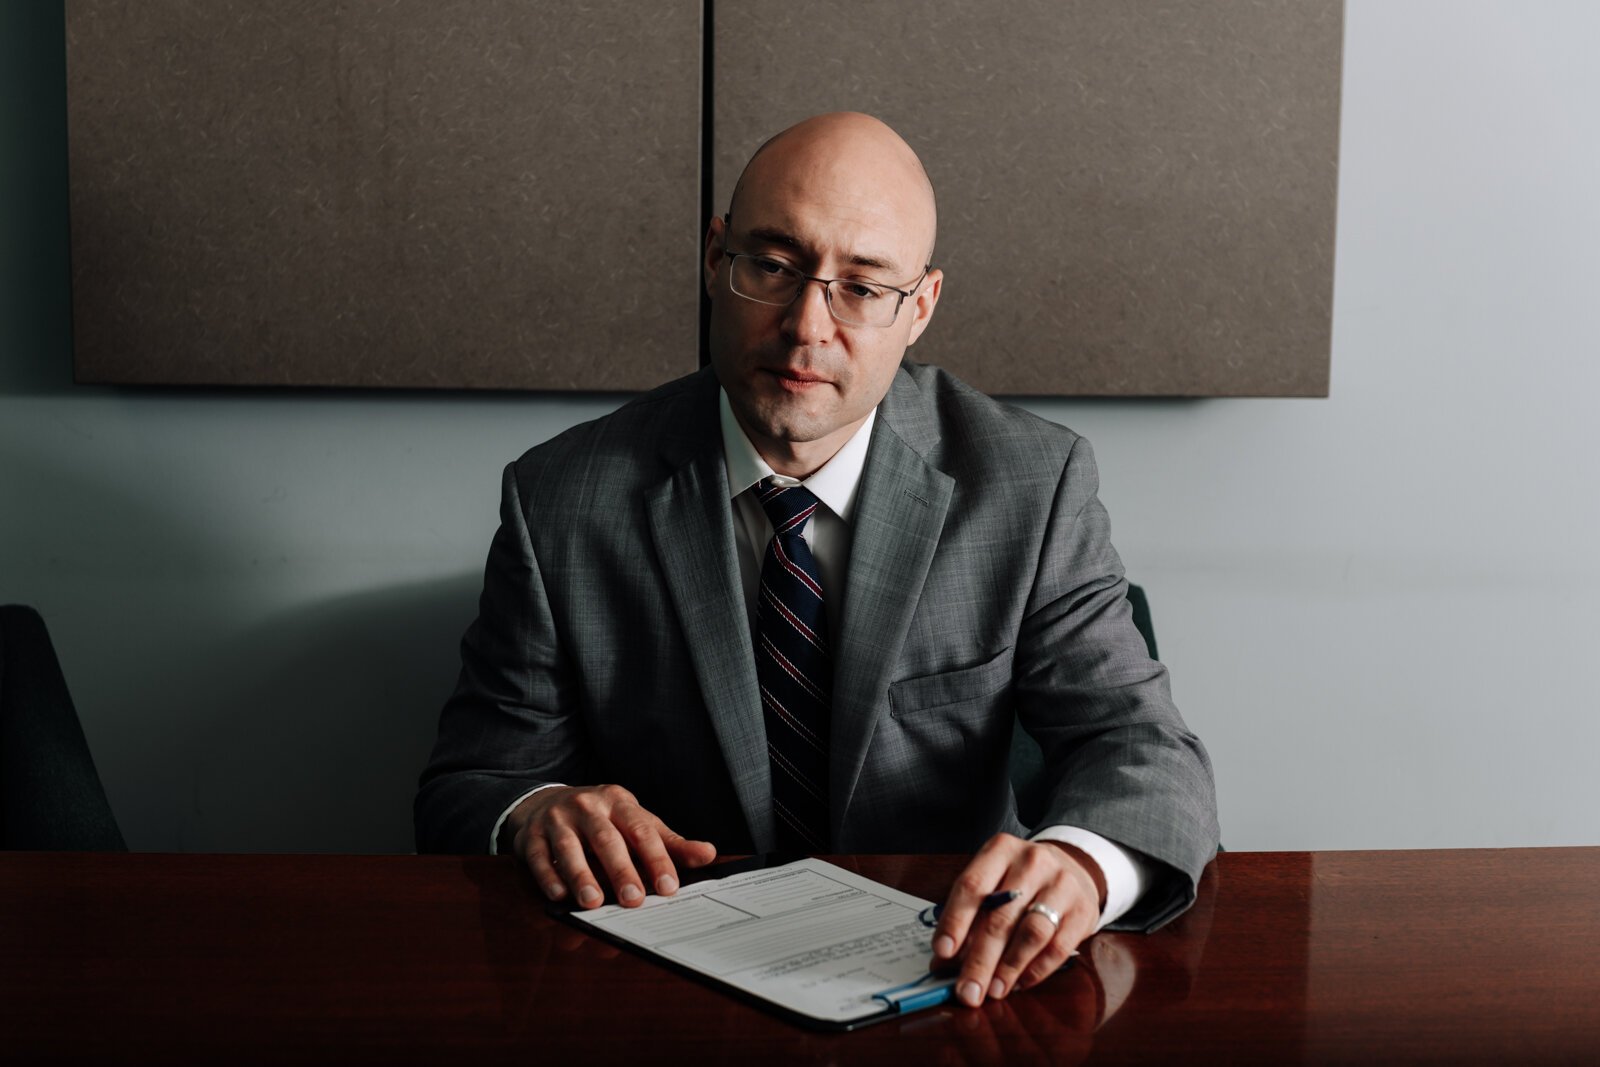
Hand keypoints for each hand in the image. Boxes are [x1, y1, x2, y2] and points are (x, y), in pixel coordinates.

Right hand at [506, 784, 716, 908]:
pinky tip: (559, 896)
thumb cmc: (601, 820)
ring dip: (581, 875)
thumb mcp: (635, 823)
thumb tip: (709, 854)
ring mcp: (556, 820)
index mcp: (618, 802)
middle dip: (620, 870)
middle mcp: (587, 807)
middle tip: (633, 900)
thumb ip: (669, 843)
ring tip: (593, 902)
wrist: (546, 802)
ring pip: (568, 848)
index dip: (656, 859)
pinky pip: (537, 857)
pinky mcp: (530, 835)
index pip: (641, 830)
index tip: (668, 887)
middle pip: (606, 839)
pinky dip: (547, 876)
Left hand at [932, 834, 1105, 1005]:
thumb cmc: (1021, 879)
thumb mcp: (993, 882)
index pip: (973, 886)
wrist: (1072, 868)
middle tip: (967, 990)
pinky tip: (1020, 983)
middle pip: (1000, 916)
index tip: (942, 952)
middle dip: (980, 960)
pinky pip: (1058, 947)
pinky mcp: (1083, 910)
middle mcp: (1032, 862)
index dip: (955, 921)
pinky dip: (1036, 970)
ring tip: (993, 990)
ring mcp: (1062, 884)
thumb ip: (969, 916)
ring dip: (1009, 967)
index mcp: (1000, 850)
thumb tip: (943, 962)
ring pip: (1031, 933)